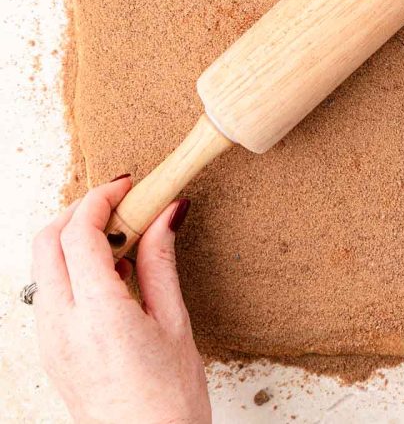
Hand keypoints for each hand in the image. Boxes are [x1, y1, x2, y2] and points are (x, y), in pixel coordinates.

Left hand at [31, 177, 209, 423]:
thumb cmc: (167, 403)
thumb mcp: (175, 322)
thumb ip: (161, 260)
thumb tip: (167, 212)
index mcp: (98, 313)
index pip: (79, 232)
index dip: (102, 198)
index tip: (128, 185)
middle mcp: (62, 324)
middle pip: (47, 240)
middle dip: (79, 210)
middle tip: (120, 203)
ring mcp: (50, 339)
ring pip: (44, 264)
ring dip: (73, 238)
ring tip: (122, 240)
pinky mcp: (51, 350)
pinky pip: (51, 291)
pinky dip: (72, 267)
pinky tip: (111, 275)